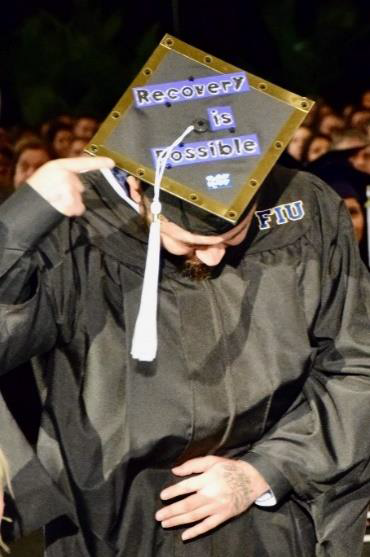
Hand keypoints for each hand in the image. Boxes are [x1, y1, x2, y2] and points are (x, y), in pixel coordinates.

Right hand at [27, 156, 113, 216]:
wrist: (25, 206)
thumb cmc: (36, 192)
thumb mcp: (47, 176)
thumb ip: (63, 176)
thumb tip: (79, 185)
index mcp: (58, 166)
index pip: (82, 163)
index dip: (98, 162)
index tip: (112, 163)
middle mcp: (65, 175)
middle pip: (80, 187)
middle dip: (72, 194)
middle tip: (55, 197)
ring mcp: (68, 189)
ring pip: (79, 199)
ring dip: (71, 204)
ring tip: (55, 203)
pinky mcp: (70, 201)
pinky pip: (79, 208)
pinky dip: (72, 211)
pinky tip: (59, 209)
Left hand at [155, 456, 269, 540]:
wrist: (251, 480)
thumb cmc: (228, 468)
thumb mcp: (212, 461)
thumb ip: (193, 464)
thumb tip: (175, 470)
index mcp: (207, 479)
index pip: (187, 487)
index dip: (174, 491)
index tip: (162, 496)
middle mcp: (211, 495)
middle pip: (188, 505)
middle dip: (172, 511)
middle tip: (158, 516)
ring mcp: (217, 507)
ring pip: (195, 516)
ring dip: (179, 521)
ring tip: (165, 524)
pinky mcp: (223, 516)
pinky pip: (208, 526)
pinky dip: (196, 531)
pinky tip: (185, 535)